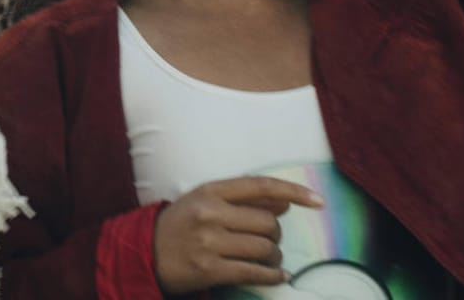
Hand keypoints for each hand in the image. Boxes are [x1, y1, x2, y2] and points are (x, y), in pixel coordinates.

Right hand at [153, 176, 320, 292]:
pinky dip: (273, 276)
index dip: (294, 192)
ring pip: (264, 248)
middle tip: (268, 241)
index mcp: (210, 191)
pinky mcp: (210, 269)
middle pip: (268, 223)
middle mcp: (210, 213)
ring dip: (274, 257)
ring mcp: (209, 242)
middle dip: (276, 235)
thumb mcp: (206, 201)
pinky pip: (255, 273)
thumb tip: (285, 202)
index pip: (261, 186)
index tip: (318, 201)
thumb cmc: (181, 223)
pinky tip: (277, 276)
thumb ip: (245, 200)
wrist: (145, 251)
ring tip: (267, 259)